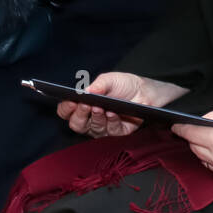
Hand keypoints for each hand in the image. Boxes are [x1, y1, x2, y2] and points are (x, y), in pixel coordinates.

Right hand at [59, 72, 188, 137]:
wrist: (146, 91)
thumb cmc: (124, 85)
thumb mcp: (110, 79)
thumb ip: (98, 84)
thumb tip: (86, 91)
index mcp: (83, 105)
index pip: (66, 111)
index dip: (66, 108)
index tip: (72, 101)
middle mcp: (90, 119)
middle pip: (76, 124)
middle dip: (80, 114)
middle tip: (85, 104)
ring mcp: (103, 127)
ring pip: (92, 129)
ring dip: (96, 117)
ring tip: (101, 107)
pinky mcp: (117, 132)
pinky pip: (110, 131)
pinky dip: (111, 121)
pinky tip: (113, 113)